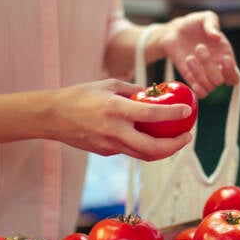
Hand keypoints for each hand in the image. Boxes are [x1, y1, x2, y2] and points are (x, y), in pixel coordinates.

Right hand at [47, 79, 192, 160]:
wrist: (52, 116)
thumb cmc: (81, 95)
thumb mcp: (108, 84)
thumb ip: (133, 90)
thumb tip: (155, 94)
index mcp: (115, 109)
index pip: (151, 115)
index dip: (173, 115)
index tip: (187, 111)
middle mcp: (114, 130)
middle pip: (153, 148)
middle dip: (175, 146)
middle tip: (187, 137)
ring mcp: (109, 145)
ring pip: (144, 155)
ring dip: (164, 151)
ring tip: (176, 141)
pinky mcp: (105, 152)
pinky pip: (130, 151)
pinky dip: (145, 146)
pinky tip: (152, 138)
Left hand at [156, 11, 239, 97]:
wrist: (174, 32)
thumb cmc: (194, 24)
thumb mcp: (204, 17)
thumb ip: (212, 24)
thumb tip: (216, 38)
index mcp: (225, 56)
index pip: (235, 76)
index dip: (231, 70)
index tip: (223, 58)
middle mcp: (217, 70)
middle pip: (220, 81)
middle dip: (209, 66)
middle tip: (200, 47)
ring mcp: (204, 76)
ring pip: (208, 87)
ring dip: (199, 73)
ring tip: (189, 57)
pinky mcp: (191, 80)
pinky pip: (198, 92)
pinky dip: (194, 84)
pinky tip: (187, 67)